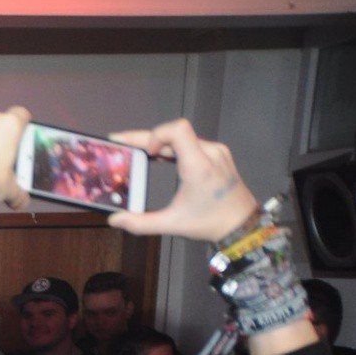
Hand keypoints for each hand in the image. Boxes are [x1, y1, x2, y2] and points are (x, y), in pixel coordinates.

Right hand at [106, 118, 258, 241]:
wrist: (241, 224)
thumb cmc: (209, 222)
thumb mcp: (172, 224)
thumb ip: (140, 223)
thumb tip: (114, 220)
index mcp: (199, 166)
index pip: (178, 130)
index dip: (156, 134)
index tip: (145, 152)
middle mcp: (210, 153)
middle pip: (176, 132)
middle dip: (148, 139)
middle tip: (123, 144)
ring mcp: (216, 151)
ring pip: (183, 136)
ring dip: (161, 143)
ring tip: (141, 154)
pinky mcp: (218, 154)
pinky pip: (192, 142)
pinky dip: (173, 147)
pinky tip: (160, 156)